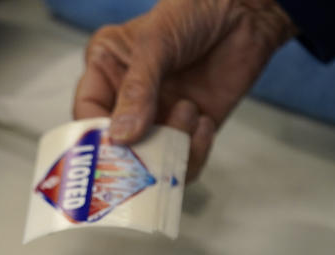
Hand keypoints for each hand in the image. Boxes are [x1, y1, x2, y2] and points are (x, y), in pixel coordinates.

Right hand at [74, 0, 296, 180]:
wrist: (247, 11)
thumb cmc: (194, 10)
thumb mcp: (156, 43)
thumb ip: (137, 89)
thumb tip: (120, 135)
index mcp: (107, 70)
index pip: (87, 112)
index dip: (93, 134)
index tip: (109, 147)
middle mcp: (128, 99)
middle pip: (116, 145)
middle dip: (131, 153)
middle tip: (143, 160)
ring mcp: (159, 117)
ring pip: (150, 159)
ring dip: (169, 147)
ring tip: (189, 111)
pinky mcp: (190, 130)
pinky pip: (183, 160)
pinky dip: (194, 151)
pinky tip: (204, 121)